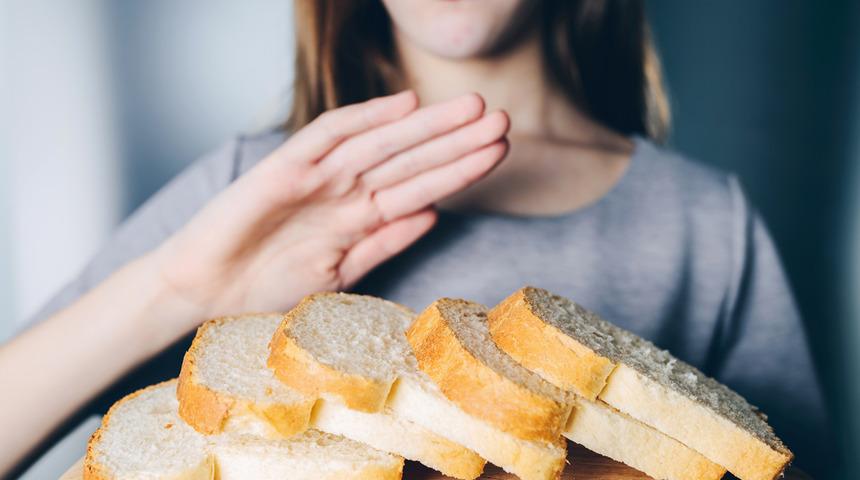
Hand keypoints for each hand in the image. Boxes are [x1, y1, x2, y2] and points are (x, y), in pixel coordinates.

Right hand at [152, 91, 508, 322]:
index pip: (419, 187)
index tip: (498, 151)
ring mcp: (316, 178)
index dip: (459, 169)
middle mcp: (344, 192)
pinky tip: (402, 106)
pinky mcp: (282, 170)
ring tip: (472, 109)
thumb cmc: (265, 287)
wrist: (203, 293)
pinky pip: (327, 138)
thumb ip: (383, 243)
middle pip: (410, 160)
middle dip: (456, 141)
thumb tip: (431, 215)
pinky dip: (364, 120)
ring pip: (381, 145)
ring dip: (426, 129)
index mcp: (359, 217)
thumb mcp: (338, 274)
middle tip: (501, 119)